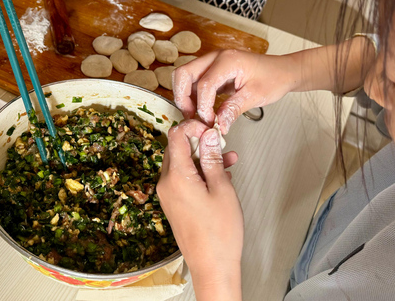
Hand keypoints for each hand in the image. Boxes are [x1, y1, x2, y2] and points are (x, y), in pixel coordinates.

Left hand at [157, 120, 242, 300]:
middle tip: (220, 142)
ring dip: (202, 158)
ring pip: (182, 164)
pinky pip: (183, 179)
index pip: (176, 136)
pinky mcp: (173, 204)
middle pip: (177, 149)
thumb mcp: (222, 189)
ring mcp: (168, 195)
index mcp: (176, 177)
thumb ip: (213, 158)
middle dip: (199, 142)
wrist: (212, 267)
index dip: (193, 127)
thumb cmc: (219, 233)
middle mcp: (166, 184)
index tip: (210, 128)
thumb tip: (208, 135)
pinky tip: (220, 176)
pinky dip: (199, 173)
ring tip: (228, 160)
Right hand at [173, 50, 296, 130]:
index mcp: (227, 60)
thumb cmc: (273, 78)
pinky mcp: (213, 70)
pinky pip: (194, 81)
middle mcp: (215, 57)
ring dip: (185, 96)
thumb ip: (234, 109)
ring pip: (185, 76)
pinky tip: (201, 110)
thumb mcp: (255, 95)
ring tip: (195, 115)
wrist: (283, 71)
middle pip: (184, 73)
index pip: (204, 84)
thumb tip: (219, 125)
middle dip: (182, 97)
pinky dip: (193, 96)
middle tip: (190, 117)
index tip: (209, 122)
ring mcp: (212, 62)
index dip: (203, 106)